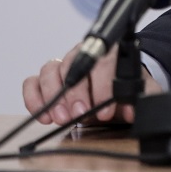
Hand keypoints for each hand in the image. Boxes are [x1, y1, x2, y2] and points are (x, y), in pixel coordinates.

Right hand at [22, 43, 161, 125]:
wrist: (114, 88)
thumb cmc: (123, 87)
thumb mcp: (139, 92)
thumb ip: (139, 98)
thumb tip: (133, 110)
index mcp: (108, 52)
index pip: (104, 62)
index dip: (103, 86)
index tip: (105, 111)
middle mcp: (82, 53)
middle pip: (73, 65)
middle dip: (75, 93)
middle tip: (80, 115)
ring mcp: (62, 64)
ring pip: (50, 71)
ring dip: (53, 97)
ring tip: (61, 119)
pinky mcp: (46, 79)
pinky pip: (31, 83)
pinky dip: (34, 99)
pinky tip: (43, 116)